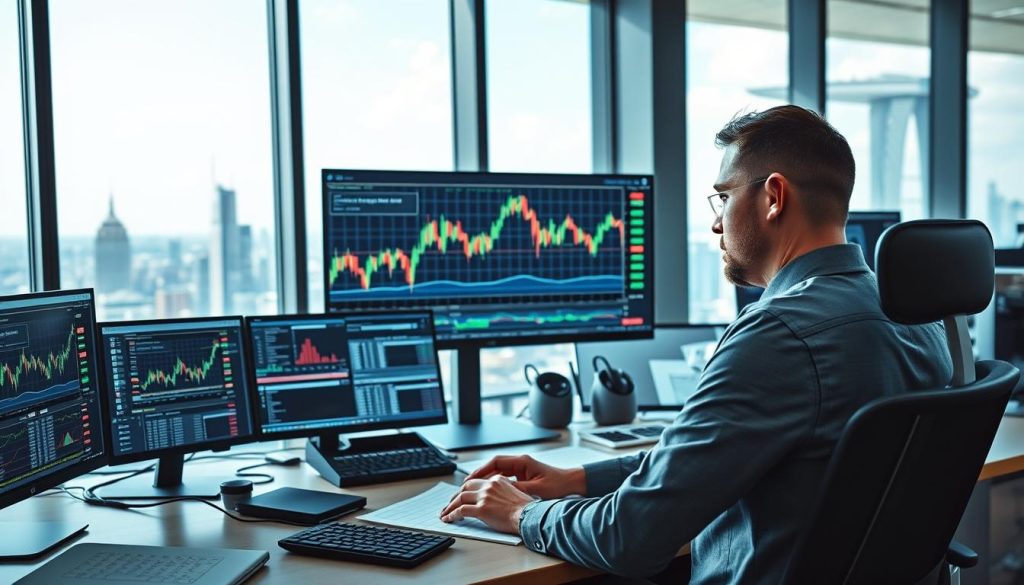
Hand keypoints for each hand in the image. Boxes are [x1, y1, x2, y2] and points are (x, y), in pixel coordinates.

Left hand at [439, 476, 533, 533]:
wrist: (529, 516)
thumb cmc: (526, 509)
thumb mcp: (515, 493)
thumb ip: (503, 491)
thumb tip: (496, 498)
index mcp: (497, 480)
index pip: (476, 482)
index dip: (466, 489)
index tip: (461, 495)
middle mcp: (489, 486)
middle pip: (465, 487)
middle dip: (454, 496)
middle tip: (449, 504)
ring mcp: (484, 497)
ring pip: (460, 498)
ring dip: (450, 506)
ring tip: (445, 513)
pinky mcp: (482, 509)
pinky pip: (461, 511)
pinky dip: (452, 515)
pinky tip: (449, 519)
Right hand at [464, 454, 585, 499]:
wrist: (571, 483)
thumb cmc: (558, 484)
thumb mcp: (537, 489)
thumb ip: (519, 489)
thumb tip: (501, 492)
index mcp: (523, 461)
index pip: (496, 462)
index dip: (482, 470)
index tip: (471, 478)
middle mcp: (521, 462)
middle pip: (494, 466)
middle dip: (480, 475)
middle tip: (467, 484)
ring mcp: (522, 468)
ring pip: (498, 472)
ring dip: (486, 479)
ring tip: (474, 488)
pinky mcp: (524, 476)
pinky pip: (505, 477)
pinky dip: (495, 483)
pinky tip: (489, 492)